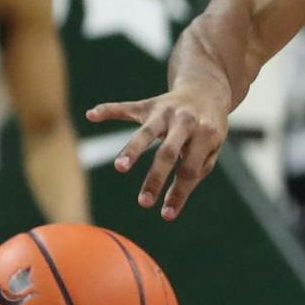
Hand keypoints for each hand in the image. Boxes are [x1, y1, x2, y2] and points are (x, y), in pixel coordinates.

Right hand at [86, 81, 230, 219]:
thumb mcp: (213, 149)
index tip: (166, 215)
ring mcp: (165, 111)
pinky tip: (91, 115)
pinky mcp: (149, 104)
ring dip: (132, 151)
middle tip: (143, 202)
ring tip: (120, 167)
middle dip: (155, 179)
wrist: (207, 89)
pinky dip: (108, 110)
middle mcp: (184, 121)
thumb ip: (195, 172)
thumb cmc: (208, 129)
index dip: (179, 193)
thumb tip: (171, 204)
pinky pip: (126, 107)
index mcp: (205, 134)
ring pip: (146, 132)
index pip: (189, 170)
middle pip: (167, 153)